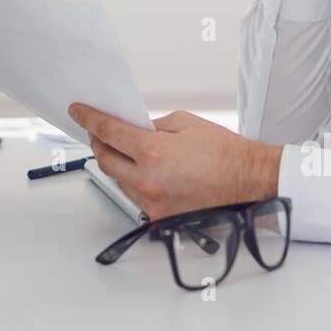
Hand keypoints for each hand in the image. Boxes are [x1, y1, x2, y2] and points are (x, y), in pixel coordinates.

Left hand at [69, 104, 281, 219]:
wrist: (252, 182)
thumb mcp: (185, 123)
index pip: (109, 133)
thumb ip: (153, 126)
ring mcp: (154, 203)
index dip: (89, 119)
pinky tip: (143, 171)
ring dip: (117, 164)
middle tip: (98, 132)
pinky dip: (134, 182)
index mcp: (153, 152)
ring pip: (119, 181)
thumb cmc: (226, 153)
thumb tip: (133, 129)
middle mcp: (148, 181)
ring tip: (124, 150)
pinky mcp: (161, 218)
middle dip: (98, 143)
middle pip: (106, 160)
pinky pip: (136, 197)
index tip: (79, 112)